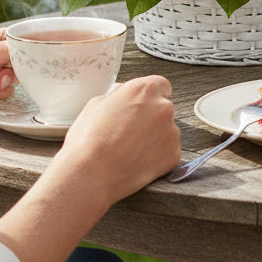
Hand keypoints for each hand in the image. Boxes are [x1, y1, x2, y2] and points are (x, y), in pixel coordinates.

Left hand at [0, 28, 14, 131]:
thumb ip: (1, 52)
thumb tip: (24, 46)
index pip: (7, 37)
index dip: (19, 47)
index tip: (29, 57)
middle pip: (11, 59)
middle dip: (10, 70)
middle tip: (0, 78)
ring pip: (8, 78)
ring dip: (3, 85)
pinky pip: (0, 93)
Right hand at [55, 76, 180, 202]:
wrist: (90, 176)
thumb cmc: (88, 141)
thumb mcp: (96, 104)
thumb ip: (118, 94)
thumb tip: (123, 93)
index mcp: (144, 90)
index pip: (160, 85)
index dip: (149, 97)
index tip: (142, 107)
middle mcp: (163, 107)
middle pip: (163, 108)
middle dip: (150, 118)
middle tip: (129, 132)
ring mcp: (171, 131)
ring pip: (166, 130)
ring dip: (154, 137)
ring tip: (129, 150)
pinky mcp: (173, 154)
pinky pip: (167, 151)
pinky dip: (157, 156)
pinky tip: (136, 161)